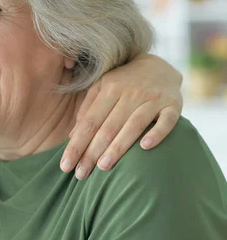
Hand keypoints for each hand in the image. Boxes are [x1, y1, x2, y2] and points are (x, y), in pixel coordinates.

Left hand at [60, 53, 182, 178]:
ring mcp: (153, 98)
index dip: (77, 144)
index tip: (66, 164)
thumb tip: (72, 135)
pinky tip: (145, 147)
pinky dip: (156, 133)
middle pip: (108, 127)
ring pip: (133, 125)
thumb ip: (87, 108)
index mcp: (109, 89)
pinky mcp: (173, 104)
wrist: (159, 65)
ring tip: (103, 167)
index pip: (89, 122)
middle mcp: (130, 93)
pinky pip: (166, 121)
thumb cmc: (123, 82)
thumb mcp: (102, 86)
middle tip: (81, 174)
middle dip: (92, 152)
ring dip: (118, 147)